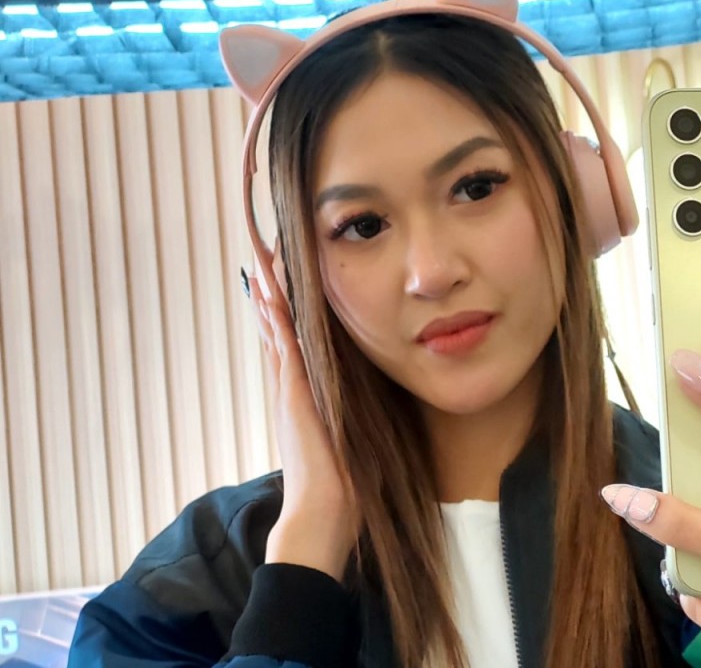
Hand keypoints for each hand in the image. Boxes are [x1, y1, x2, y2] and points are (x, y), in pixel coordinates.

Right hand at [248, 270, 357, 580]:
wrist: (322, 516)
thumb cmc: (342, 482)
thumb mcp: (349, 435)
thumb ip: (351, 413)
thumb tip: (368, 401)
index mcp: (302, 396)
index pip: (290, 343)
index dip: (285, 311)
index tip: (284, 278)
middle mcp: (289, 389)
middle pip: (276, 330)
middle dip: (272, 294)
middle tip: (265, 255)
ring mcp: (288, 393)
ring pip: (275, 334)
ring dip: (269, 298)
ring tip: (262, 261)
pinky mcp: (293, 399)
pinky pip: (283, 352)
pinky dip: (275, 323)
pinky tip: (270, 295)